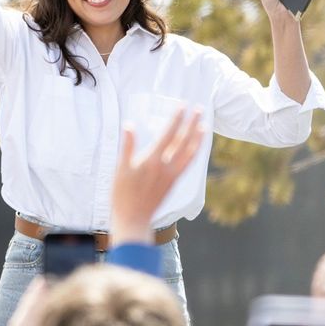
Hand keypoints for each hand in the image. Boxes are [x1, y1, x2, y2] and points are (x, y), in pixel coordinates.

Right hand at [110, 108, 203, 245]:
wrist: (133, 218)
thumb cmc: (123, 194)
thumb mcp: (120, 169)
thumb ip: (127, 147)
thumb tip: (130, 126)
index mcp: (152, 161)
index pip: (168, 135)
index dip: (176, 120)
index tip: (182, 106)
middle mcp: (166, 167)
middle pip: (183, 141)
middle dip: (191, 124)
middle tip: (199, 110)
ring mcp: (172, 175)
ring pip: (190, 153)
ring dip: (198, 138)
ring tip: (204, 126)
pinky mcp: (173, 182)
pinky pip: (188, 164)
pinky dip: (194, 153)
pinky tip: (196, 148)